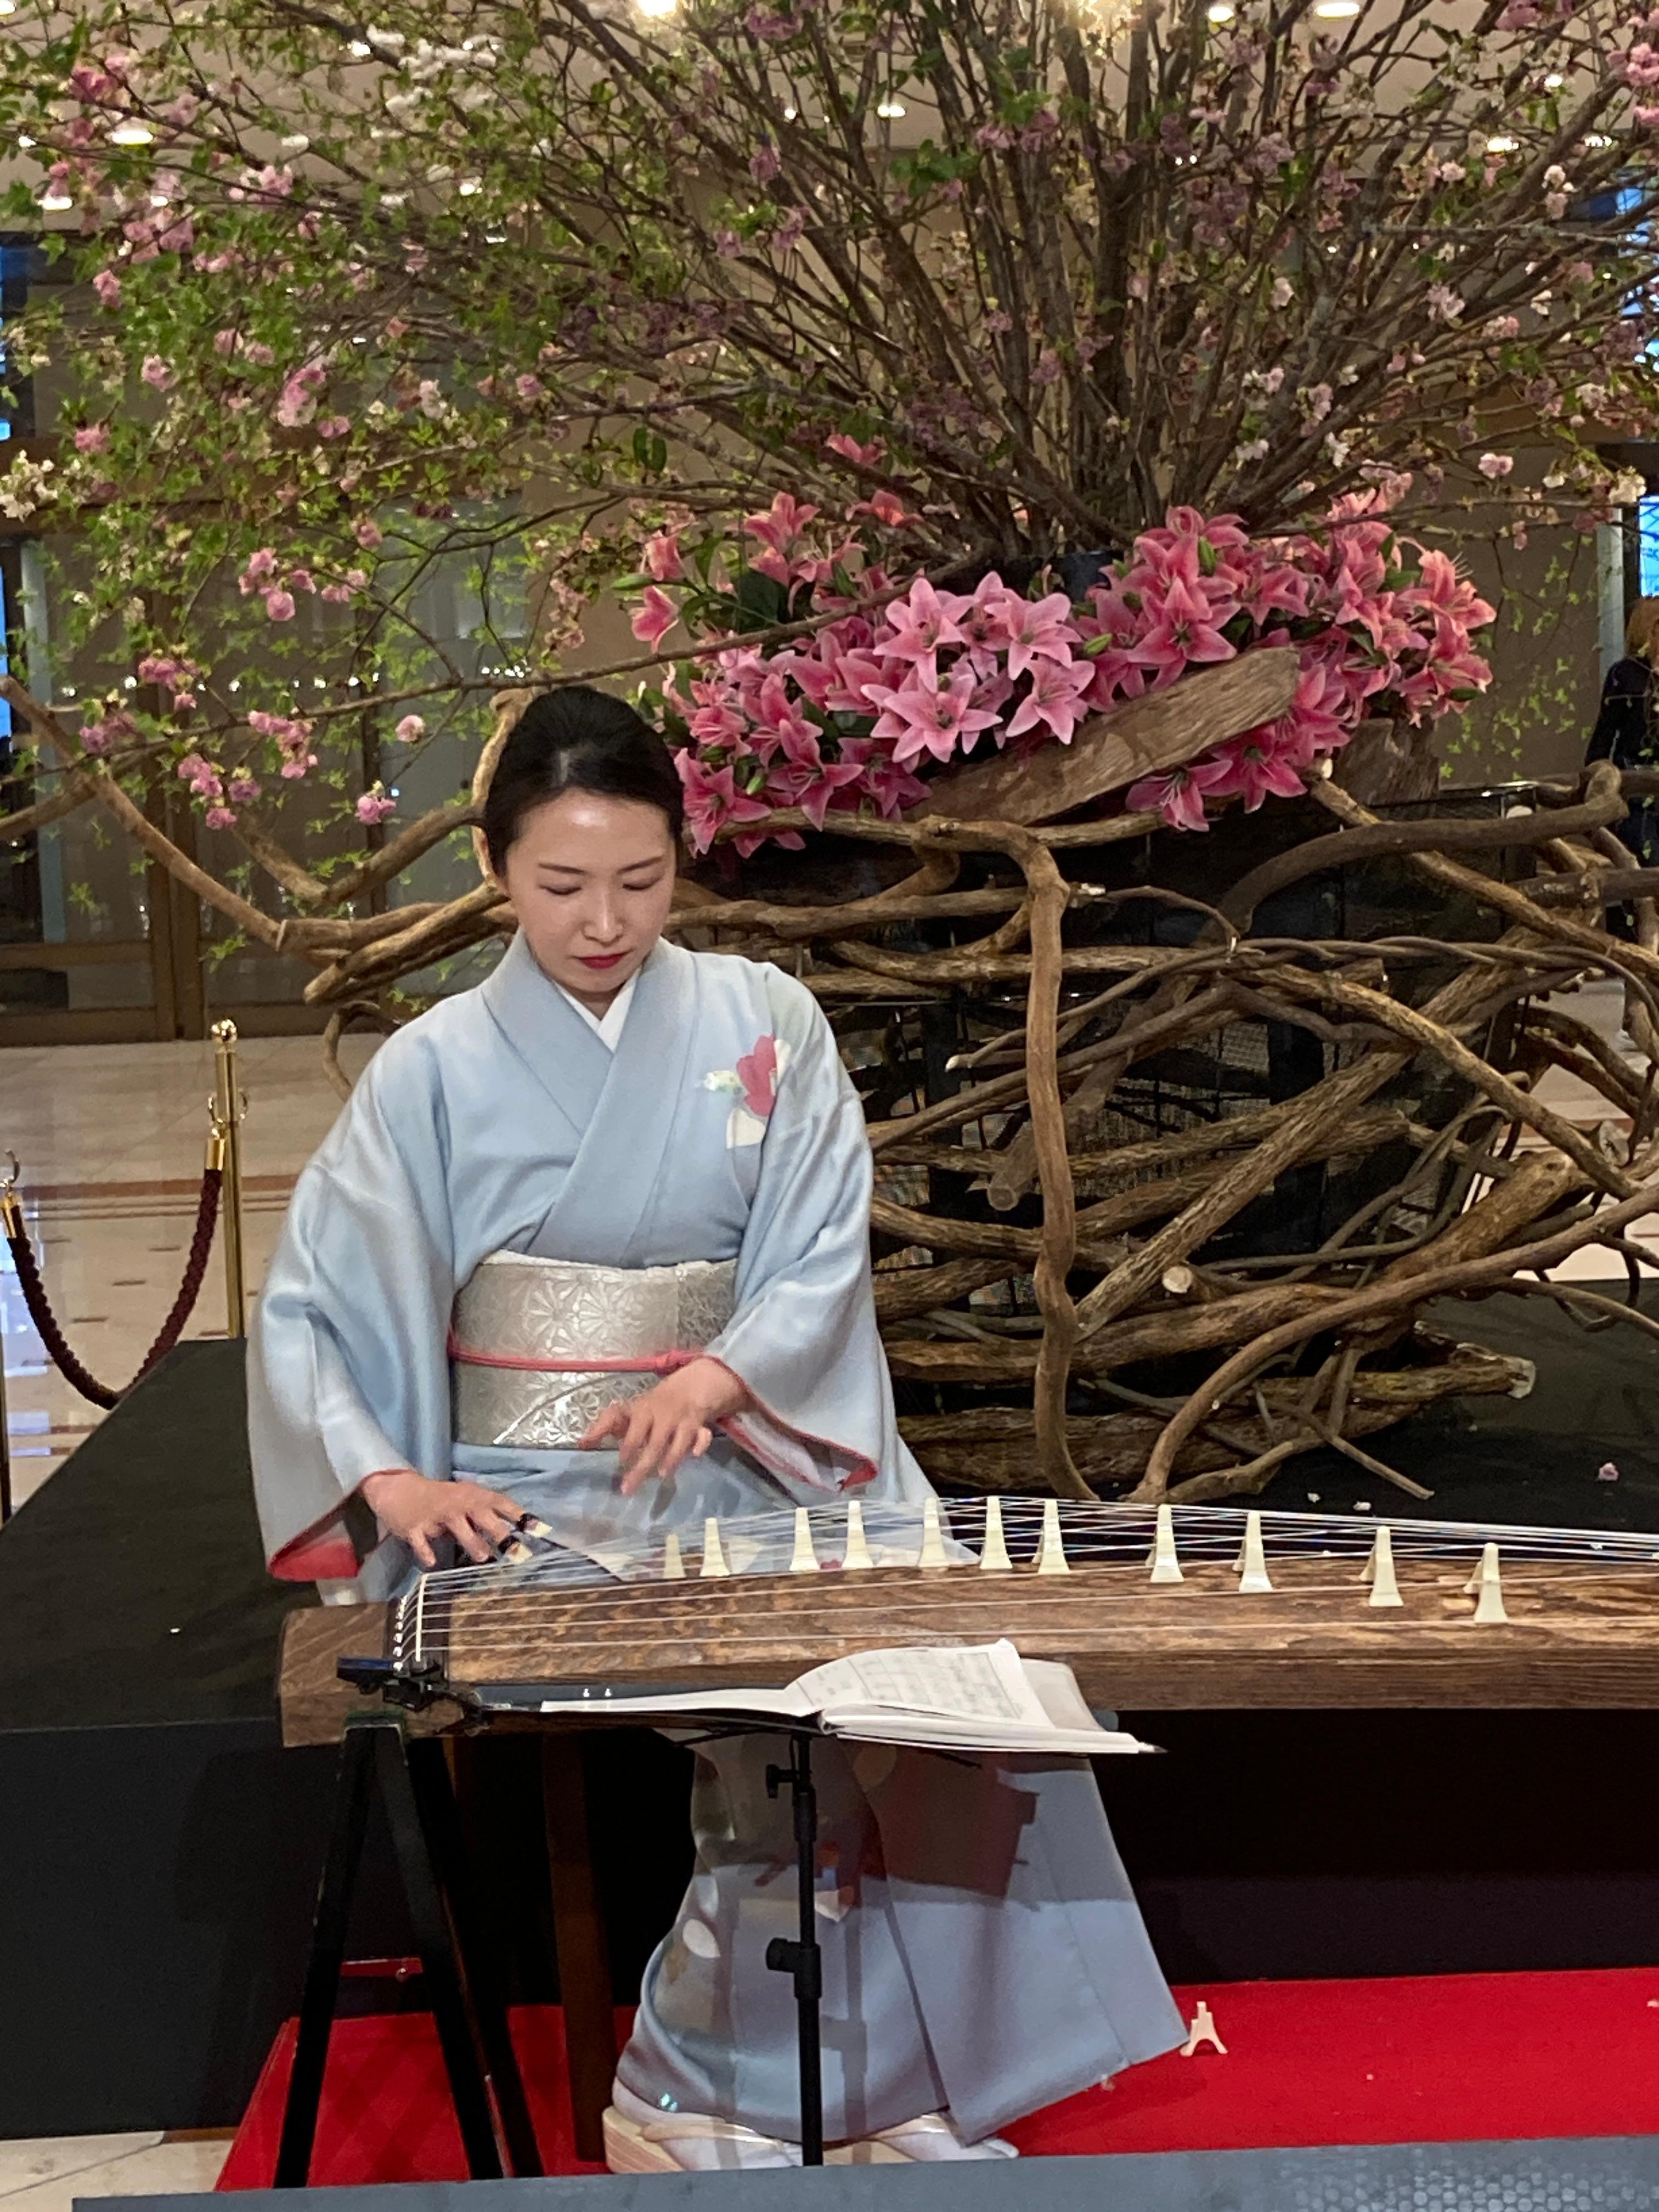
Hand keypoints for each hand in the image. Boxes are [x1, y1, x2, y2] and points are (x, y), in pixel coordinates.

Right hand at [358, 1468, 523, 1568]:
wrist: (400, 1490)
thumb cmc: (442, 1499)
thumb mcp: (466, 1501)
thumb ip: (487, 1518)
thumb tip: (515, 1536)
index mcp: (473, 1497)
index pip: (501, 1504)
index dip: (521, 1516)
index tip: (539, 1528)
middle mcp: (458, 1503)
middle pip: (482, 1515)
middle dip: (499, 1532)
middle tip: (515, 1550)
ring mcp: (435, 1514)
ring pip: (457, 1526)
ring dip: (471, 1541)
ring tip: (482, 1557)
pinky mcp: (414, 1526)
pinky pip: (421, 1540)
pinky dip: (426, 1551)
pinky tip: (432, 1563)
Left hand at [579, 1358, 750, 1495]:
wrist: (688, 1389)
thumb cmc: (650, 1407)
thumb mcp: (627, 1411)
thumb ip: (604, 1426)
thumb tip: (582, 1444)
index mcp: (643, 1412)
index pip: (635, 1430)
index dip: (629, 1446)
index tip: (621, 1462)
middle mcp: (664, 1417)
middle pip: (654, 1443)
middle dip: (642, 1466)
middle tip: (629, 1488)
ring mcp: (683, 1422)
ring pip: (679, 1441)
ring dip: (671, 1458)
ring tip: (661, 1476)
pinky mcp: (699, 1427)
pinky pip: (703, 1436)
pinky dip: (701, 1444)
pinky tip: (694, 1455)